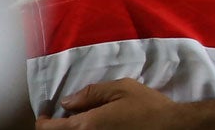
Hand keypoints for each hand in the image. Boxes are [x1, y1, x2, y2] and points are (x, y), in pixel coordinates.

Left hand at [35, 79, 178, 129]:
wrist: (171, 127)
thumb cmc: (147, 106)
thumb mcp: (121, 89)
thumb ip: (92, 93)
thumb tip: (67, 102)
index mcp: (87, 125)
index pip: (50, 129)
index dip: (42, 120)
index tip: (45, 113)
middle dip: (56, 126)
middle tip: (64, 115)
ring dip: (73, 128)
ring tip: (81, 118)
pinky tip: (95, 125)